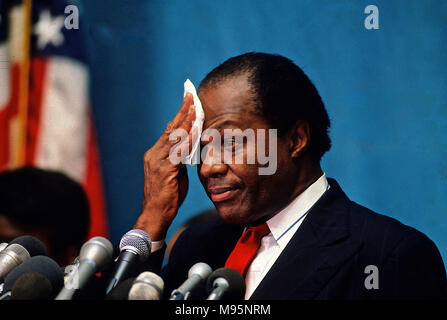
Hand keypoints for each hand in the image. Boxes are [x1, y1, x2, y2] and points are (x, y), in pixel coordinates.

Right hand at [134, 93, 195, 239]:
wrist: (156, 214)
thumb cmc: (167, 195)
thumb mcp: (175, 173)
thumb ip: (180, 159)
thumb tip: (190, 148)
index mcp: (156, 154)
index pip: (169, 130)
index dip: (179, 115)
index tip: (188, 101)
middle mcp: (154, 154)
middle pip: (171, 128)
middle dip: (182, 111)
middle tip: (191, 95)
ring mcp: (158, 161)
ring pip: (174, 136)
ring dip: (186, 120)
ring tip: (195, 106)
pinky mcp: (164, 170)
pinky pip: (178, 152)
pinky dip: (187, 140)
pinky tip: (195, 130)